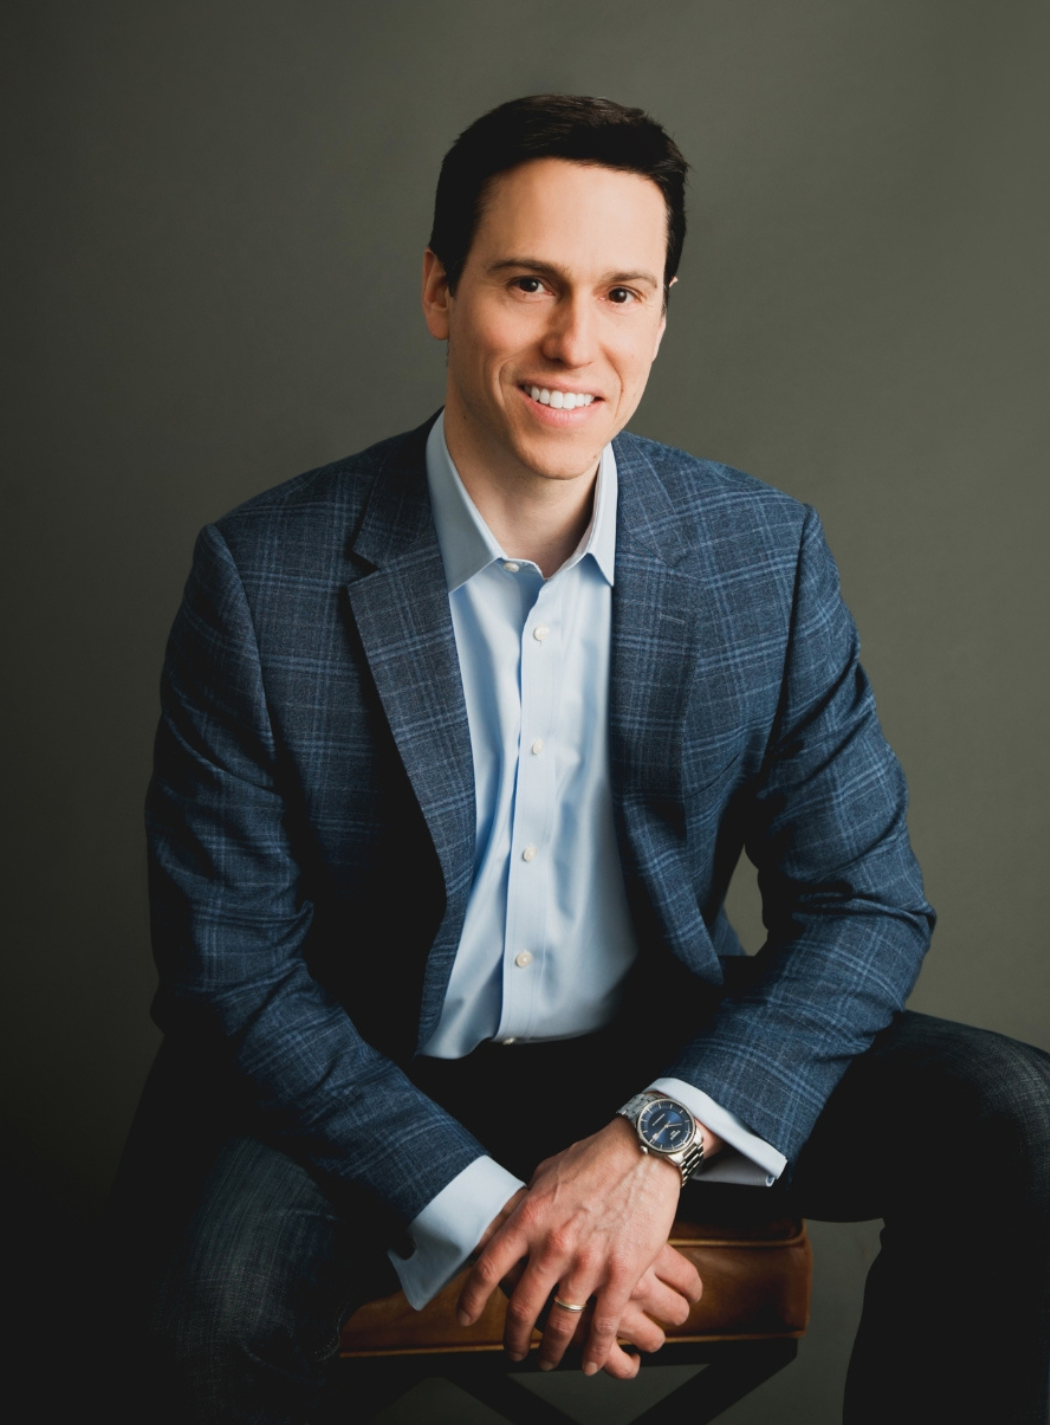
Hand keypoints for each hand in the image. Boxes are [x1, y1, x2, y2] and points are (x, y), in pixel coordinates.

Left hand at [457, 1117, 701, 1377]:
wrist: (644, 1149)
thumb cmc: (596, 1156)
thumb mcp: (547, 1173)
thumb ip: (528, 1203)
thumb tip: (512, 1220)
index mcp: (530, 1217)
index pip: (490, 1266)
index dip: (473, 1298)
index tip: (466, 1316)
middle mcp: (553, 1243)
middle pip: (524, 1306)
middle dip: (515, 1338)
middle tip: (514, 1351)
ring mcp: (588, 1261)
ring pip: (563, 1323)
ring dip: (553, 1350)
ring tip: (549, 1359)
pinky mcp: (623, 1273)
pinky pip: (604, 1325)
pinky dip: (596, 1351)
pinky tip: (589, 1361)